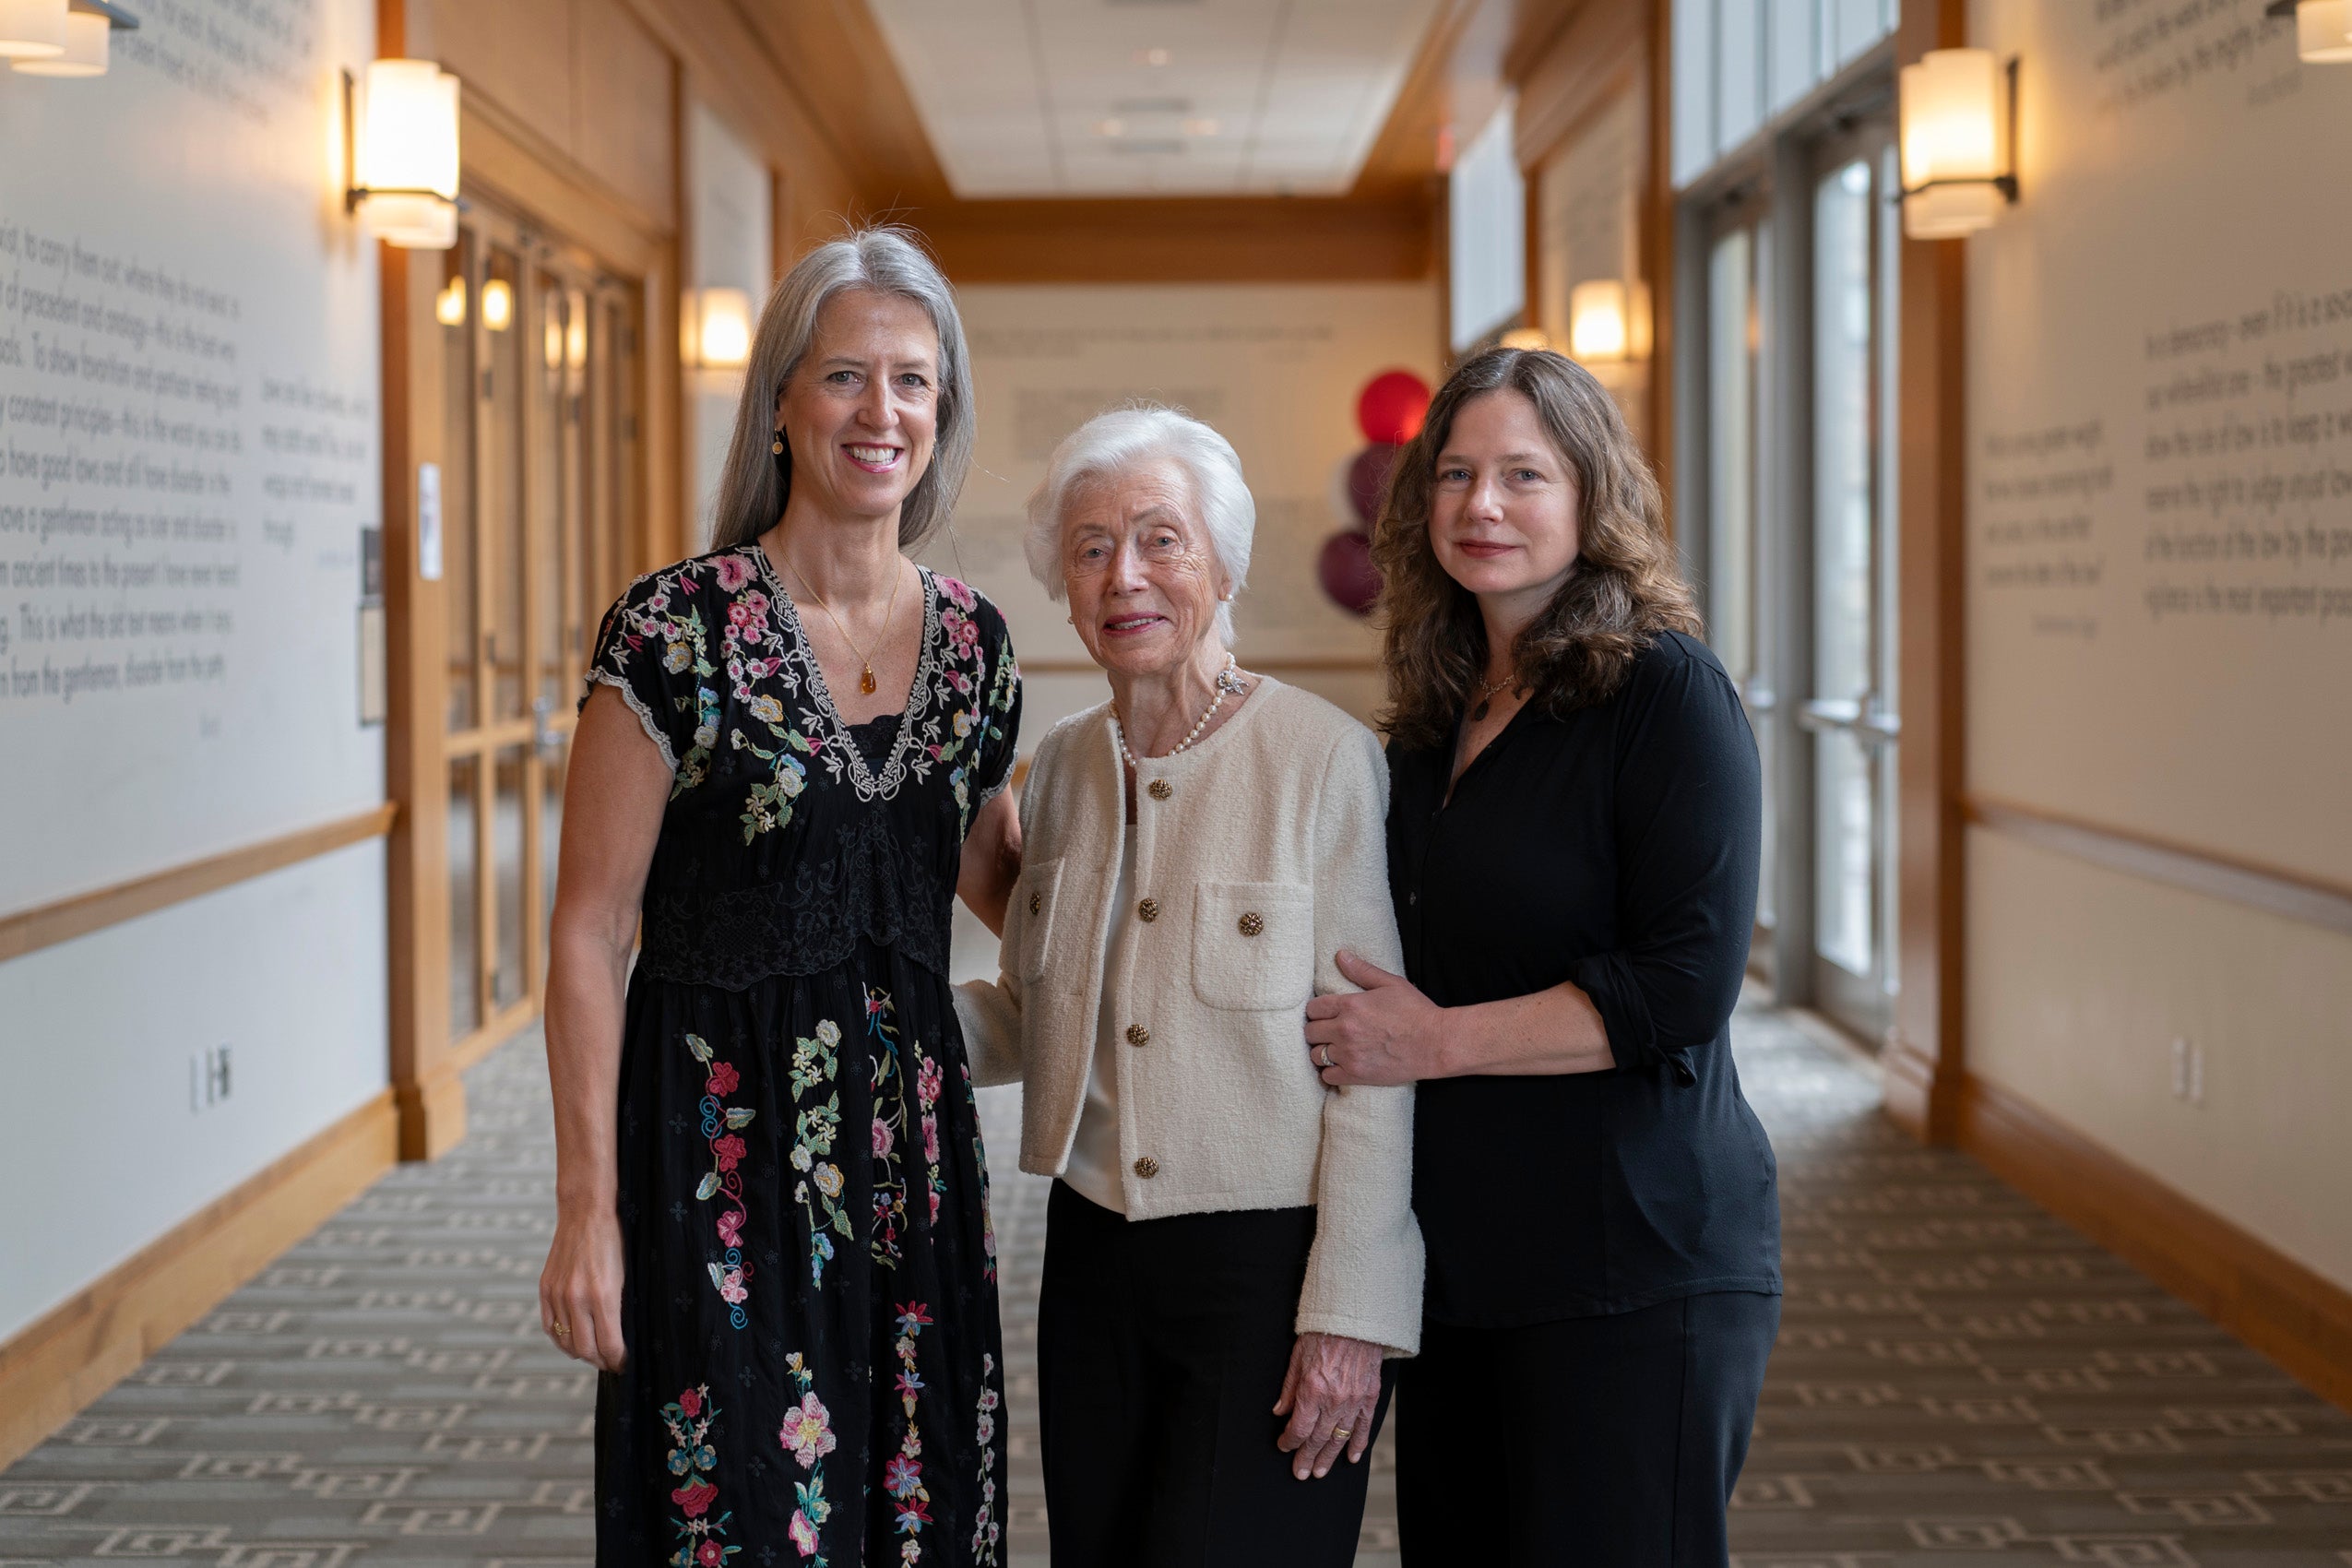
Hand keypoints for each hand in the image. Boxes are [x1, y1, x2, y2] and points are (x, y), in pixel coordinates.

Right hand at [538, 1206, 626, 1371]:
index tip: (625, 1364)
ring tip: (594, 1352)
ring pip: (566, 1342)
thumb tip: (622, 1338)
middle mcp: (577, 1298)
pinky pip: (550, 1327)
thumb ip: (620, 1308)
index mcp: (603, 1296)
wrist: (586, 1212)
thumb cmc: (614, 1241)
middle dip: (601, 1361)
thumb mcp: (627, 1276)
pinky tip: (573, 1338)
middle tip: (611, 1362)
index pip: (609, 1346)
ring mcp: (558, 1294)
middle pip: (586, 1350)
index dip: (618, 1360)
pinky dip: (561, 1338)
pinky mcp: (545, 1289)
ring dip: (581, 1352)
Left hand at [1273, 1331, 1383, 1478]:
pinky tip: (1351, 1458)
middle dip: (1307, 1457)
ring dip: (1329, 1457)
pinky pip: (1364, 1427)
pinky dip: (1358, 1444)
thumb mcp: (1297, 1358)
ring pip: (1340, 1438)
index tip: (1284, 1446)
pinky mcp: (1370, 1397)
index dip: (1290, 1441)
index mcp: (1313, 1390)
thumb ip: (1288, 1389)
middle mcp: (1334, 1400)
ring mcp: (1354, 1401)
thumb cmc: (1323, 1334)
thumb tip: (1279, 1412)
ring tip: (1320, 1472)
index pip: (1299, 1428)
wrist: (1355, 1320)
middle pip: (1318, 1439)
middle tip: (1300, 1473)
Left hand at [1303, 951, 1447, 1085]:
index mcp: (1350, 1005)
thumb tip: (1340, 955)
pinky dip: (1330, 1072)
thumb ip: (1362, 970)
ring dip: (1322, 1051)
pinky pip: (1328, 1076)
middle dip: (1317, 1030)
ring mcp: (1349, 1054)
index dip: (1317, 1010)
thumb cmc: (1415, 1011)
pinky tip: (1340, 1066)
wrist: (1435, 1043)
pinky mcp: (1356, 1075)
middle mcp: (1344, 1030)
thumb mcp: (1390, 984)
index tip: (1325, 1014)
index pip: (1313, 1008)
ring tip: (1334, 1048)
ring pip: (1315, 1055)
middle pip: (1310, 1032)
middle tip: (1329, 1031)